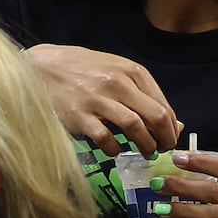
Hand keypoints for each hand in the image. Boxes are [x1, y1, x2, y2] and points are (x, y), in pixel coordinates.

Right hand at [25, 44, 181, 155]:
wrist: (44, 66)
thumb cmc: (85, 70)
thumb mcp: (118, 72)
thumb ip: (144, 94)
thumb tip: (173, 124)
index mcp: (132, 72)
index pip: (163, 105)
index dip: (171, 127)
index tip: (170, 138)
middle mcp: (118, 84)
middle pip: (155, 116)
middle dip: (165, 138)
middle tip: (163, 149)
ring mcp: (98, 100)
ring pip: (135, 128)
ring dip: (145, 145)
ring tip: (146, 152)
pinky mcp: (80, 116)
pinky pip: (106, 139)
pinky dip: (115, 149)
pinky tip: (115, 149)